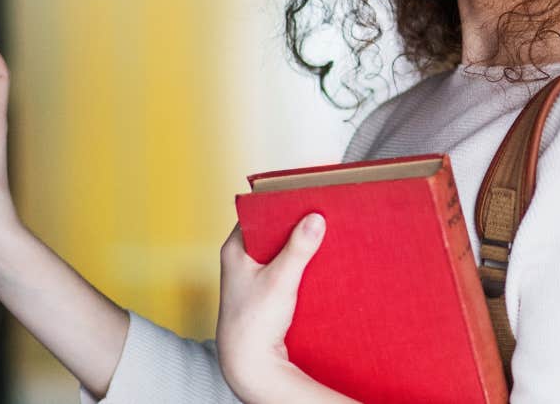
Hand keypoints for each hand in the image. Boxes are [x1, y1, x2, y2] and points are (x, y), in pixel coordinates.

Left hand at [217, 216, 357, 403]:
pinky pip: (285, 268)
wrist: (249, 364)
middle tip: (321, 212)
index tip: (305, 194)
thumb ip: (298, 248)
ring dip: (299, 246)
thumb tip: (315, 217)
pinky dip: (300, 264)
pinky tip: (319, 262)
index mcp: (234, 249)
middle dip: (295, 224)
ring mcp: (252, 277)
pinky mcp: (265, 292)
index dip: (280, 203)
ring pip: (279, 250)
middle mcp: (241, 259)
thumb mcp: (280, 280)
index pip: (258, 213)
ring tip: (324, 234)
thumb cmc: (254, 322)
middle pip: (271, 231)